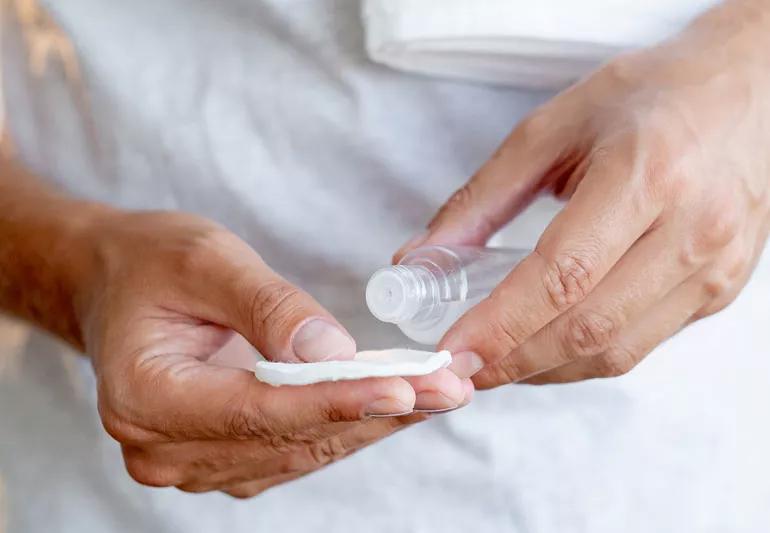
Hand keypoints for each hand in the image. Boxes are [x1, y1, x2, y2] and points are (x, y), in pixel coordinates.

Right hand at [76, 210, 470, 496]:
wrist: (118, 284)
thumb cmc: (152, 263)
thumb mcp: (205, 259)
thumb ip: (267, 306)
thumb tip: (333, 351)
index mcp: (146, 397)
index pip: (258, 410)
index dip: (336, 401)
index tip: (405, 389)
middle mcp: (162, 447)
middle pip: (290, 438)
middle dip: (375, 411)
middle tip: (448, 386)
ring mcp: (191, 461)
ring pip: (302, 451)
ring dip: (372, 421)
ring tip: (437, 392)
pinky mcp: (221, 457)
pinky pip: (296, 449)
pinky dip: (347, 423)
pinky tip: (393, 400)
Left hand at [397, 1, 769, 386]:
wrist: (745, 93)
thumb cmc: (645, 99)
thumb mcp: (550, 129)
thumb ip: (481, 199)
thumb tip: (420, 259)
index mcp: (646, 175)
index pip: (563, 275)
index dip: (501, 324)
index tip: (452, 352)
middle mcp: (693, 230)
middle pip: (589, 328)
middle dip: (514, 361)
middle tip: (462, 369)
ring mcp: (714, 268)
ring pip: (618, 352)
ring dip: (546, 369)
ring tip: (497, 362)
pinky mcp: (720, 292)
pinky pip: (642, 344)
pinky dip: (585, 356)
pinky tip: (547, 345)